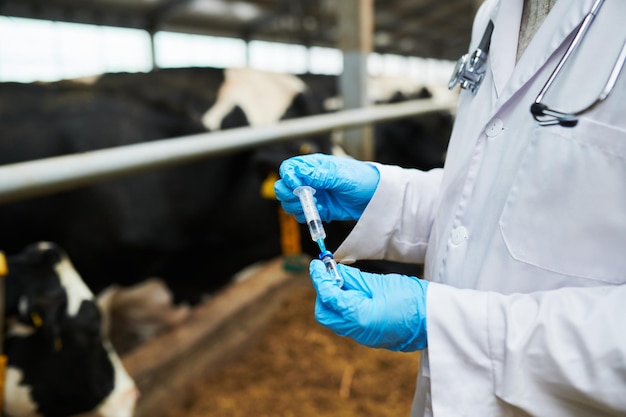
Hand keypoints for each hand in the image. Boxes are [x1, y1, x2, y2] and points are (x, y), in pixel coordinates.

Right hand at [274, 153, 379, 221]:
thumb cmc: (362, 179)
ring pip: (290, 203)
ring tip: (316, 206)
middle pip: (284, 187)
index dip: (288, 178)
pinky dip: (307, 217)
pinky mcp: (319, 209)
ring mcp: (313, 195)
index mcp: (314, 166)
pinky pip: (303, 215)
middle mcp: (310, 180)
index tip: (296, 187)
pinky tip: (320, 213)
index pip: (289, 168)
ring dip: (298, 207)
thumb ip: (320, 175)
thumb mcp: (341, 175)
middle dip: (289, 195)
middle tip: (302, 200)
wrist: (376, 198)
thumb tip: (300, 175)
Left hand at [309, 260, 427, 351]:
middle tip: (330, 275)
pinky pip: (348, 323)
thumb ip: (354, 279)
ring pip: (335, 319)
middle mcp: (358, 331)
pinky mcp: (370, 338)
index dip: (319, 278)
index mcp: (359, 316)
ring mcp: (364, 337)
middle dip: (323, 293)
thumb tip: (334, 271)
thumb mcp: (380, 283)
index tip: (316, 264)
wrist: (436, 319)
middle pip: (324, 313)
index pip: (328, 296)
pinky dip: (345, 308)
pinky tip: (356, 294)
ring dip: (334, 300)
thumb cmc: (413, 298)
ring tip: (345, 282)